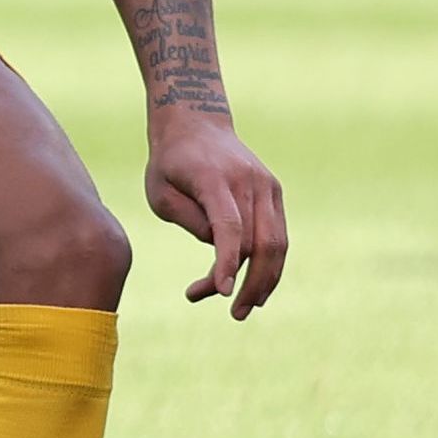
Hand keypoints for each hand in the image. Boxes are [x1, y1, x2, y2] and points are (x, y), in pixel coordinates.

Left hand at [147, 103, 288, 316]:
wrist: (196, 124)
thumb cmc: (169, 163)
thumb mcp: (159, 193)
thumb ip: (188, 220)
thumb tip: (219, 248)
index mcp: (216, 180)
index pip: (228, 227)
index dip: (226, 261)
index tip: (221, 291)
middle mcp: (249, 183)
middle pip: (259, 243)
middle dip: (249, 283)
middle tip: (234, 313)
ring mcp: (267, 187)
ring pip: (276, 244)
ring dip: (264, 280)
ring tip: (244, 308)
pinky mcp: (275, 193)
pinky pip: (278, 235)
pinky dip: (270, 264)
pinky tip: (255, 287)